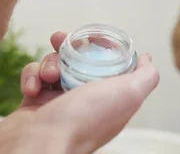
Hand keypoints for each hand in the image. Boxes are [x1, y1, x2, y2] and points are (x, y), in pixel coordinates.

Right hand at [0, 33, 159, 153]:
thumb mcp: (129, 94)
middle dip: (69, 47)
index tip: (92, 36)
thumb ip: (146, 76)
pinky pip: (33, 78)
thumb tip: (148, 58)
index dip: (102, 47)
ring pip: (55, 66)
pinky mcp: (33, 105)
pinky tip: (32, 89)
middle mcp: (86, 102)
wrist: (37, 147)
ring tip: (48, 76)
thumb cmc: (84, 121)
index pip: (110, 64)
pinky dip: (31, 77)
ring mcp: (58, 104)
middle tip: (60, 40)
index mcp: (110, 99)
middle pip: (80, 61)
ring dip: (49, 63)